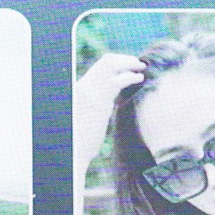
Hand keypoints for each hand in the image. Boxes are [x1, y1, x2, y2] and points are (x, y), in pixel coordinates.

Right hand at [73, 52, 146, 175]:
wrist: (73, 154)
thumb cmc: (81, 143)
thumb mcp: (88, 119)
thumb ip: (98, 106)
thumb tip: (109, 104)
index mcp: (81, 89)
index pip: (101, 66)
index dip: (119, 63)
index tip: (131, 67)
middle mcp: (84, 86)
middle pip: (106, 61)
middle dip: (126, 59)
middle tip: (139, 64)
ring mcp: (89, 92)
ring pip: (111, 64)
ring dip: (130, 64)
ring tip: (141, 69)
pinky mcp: (98, 101)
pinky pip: (117, 80)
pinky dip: (130, 76)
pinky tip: (139, 79)